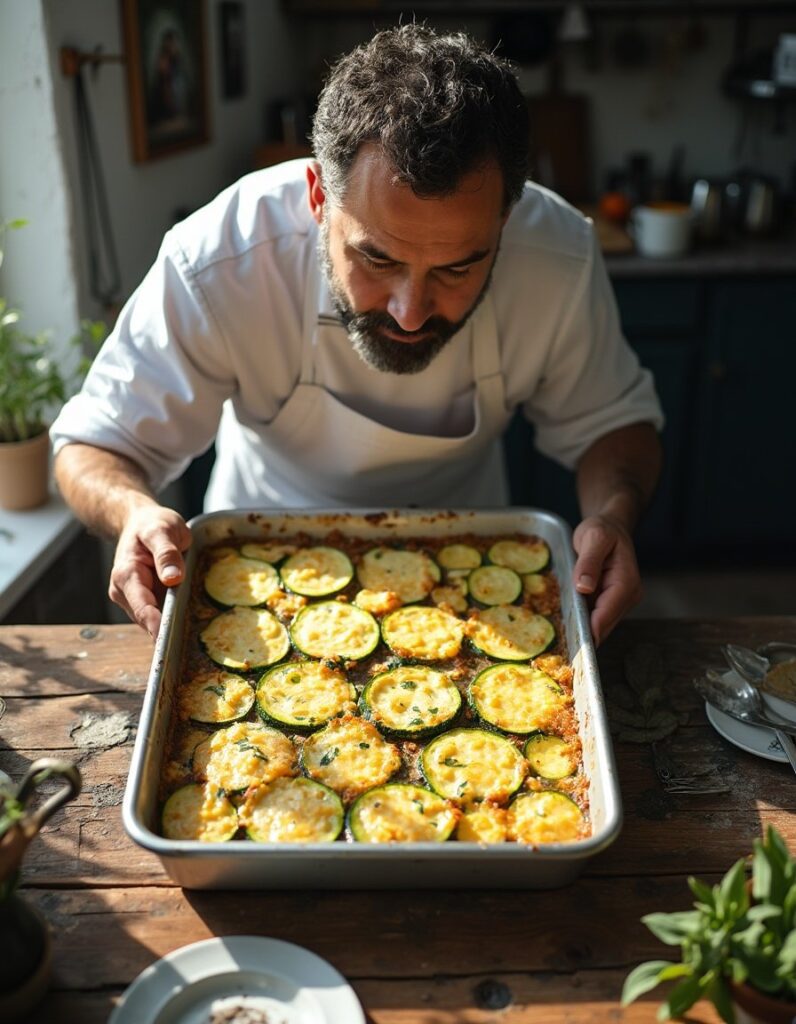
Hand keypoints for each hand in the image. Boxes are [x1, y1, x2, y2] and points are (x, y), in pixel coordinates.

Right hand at [108, 505, 192, 638]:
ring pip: (152, 621)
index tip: (168, 640)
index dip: (156, 625)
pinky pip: (158, 615)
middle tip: (190, 642)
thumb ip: (166, 553)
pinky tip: (186, 616)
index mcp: (126, 574)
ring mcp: (132, 599)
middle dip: (167, 629)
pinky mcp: (143, 602)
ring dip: (170, 624)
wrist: (141, 522)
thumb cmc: (152, 524)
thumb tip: (173, 578)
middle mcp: (124, 591)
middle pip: (147, 619)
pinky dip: (171, 617)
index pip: (142, 607)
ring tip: (192, 624)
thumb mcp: (162, 530)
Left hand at [571, 514, 642, 645]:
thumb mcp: (594, 538)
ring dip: (582, 627)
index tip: (571, 643)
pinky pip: (596, 617)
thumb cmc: (602, 530)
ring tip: (560, 628)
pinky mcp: (612, 602)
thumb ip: (589, 562)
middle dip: (583, 632)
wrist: (611, 527)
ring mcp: (621, 601)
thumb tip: (584, 587)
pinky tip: (567, 617)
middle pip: (604, 625)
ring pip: (600, 625)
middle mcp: (628, 596)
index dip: (589, 631)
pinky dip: (583, 619)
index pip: (606, 615)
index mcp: (626, 582)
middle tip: (558, 641)